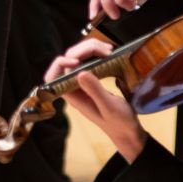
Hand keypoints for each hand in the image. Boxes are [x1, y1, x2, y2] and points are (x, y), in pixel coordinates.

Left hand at [45, 39, 147, 161]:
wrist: (129, 132)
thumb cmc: (119, 123)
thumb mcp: (109, 107)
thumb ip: (95, 91)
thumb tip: (80, 73)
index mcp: (73, 96)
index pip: (53, 77)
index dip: (61, 64)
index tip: (78, 60)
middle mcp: (75, 88)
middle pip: (69, 60)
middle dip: (84, 50)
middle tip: (106, 50)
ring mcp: (83, 83)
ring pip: (79, 58)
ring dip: (92, 49)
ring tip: (109, 50)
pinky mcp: (93, 80)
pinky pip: (89, 61)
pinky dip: (97, 53)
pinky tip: (110, 53)